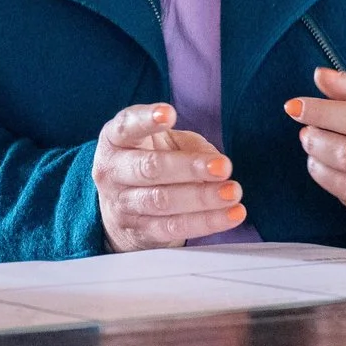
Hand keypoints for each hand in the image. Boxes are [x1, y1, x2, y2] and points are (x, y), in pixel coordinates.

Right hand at [92, 103, 245, 251]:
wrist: (121, 207)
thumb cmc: (148, 161)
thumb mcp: (164, 142)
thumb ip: (189, 146)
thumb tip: (216, 162)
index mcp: (115, 140)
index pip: (126, 127)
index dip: (146, 120)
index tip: (169, 114)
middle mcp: (113, 171)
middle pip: (150, 168)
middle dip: (189, 167)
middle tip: (223, 166)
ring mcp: (123, 204)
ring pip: (163, 202)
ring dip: (202, 198)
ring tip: (232, 192)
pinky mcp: (139, 231)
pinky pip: (174, 228)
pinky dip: (205, 222)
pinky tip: (230, 215)